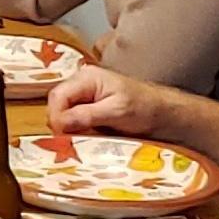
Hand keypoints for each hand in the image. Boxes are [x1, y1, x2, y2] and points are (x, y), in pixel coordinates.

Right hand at [42, 59, 171, 141]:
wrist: (162, 113)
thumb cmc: (144, 108)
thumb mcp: (116, 112)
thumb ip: (86, 115)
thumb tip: (58, 123)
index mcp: (87, 77)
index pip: (57, 95)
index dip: (55, 116)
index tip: (61, 136)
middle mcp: (81, 82)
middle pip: (57, 103)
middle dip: (61, 123)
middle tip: (70, 141)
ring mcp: (83, 94)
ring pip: (63, 112)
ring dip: (68, 128)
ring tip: (80, 139)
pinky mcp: (87, 106)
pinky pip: (72, 118)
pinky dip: (75, 129)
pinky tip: (85, 136)